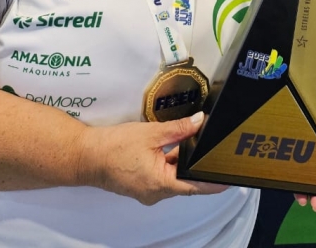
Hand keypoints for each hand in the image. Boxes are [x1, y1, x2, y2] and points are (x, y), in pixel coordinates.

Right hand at [75, 111, 226, 205]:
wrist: (87, 156)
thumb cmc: (114, 147)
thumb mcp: (152, 133)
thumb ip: (179, 129)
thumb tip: (199, 122)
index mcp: (160, 184)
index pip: (194, 186)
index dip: (212, 182)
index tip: (228, 178)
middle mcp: (155, 193)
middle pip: (183, 179)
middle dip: (194, 162)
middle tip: (209, 146)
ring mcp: (147, 190)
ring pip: (172, 175)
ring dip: (179, 159)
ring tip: (188, 139)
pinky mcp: (141, 184)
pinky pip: (161, 174)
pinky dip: (168, 161)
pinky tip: (170, 145)